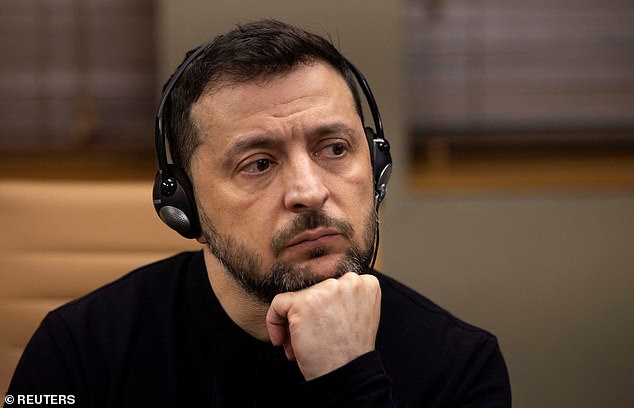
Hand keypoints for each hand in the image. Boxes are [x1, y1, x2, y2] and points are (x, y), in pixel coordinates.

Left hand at [265, 272, 380, 379]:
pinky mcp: (304, 302)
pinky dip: (274, 322)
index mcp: (366, 284)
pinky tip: (283, 340)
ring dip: (294, 321)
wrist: (346, 376)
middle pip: (316, 290)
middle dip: (310, 315)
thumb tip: (320, 293)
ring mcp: (326, 289)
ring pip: (297, 298)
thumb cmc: (351, 352)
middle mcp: (349, 281)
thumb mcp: (360, 316)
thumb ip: (347, 297)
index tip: (325, 326)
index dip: (326, 308)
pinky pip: (279, 303)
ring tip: (301, 343)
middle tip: (313, 338)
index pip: (335, 285)